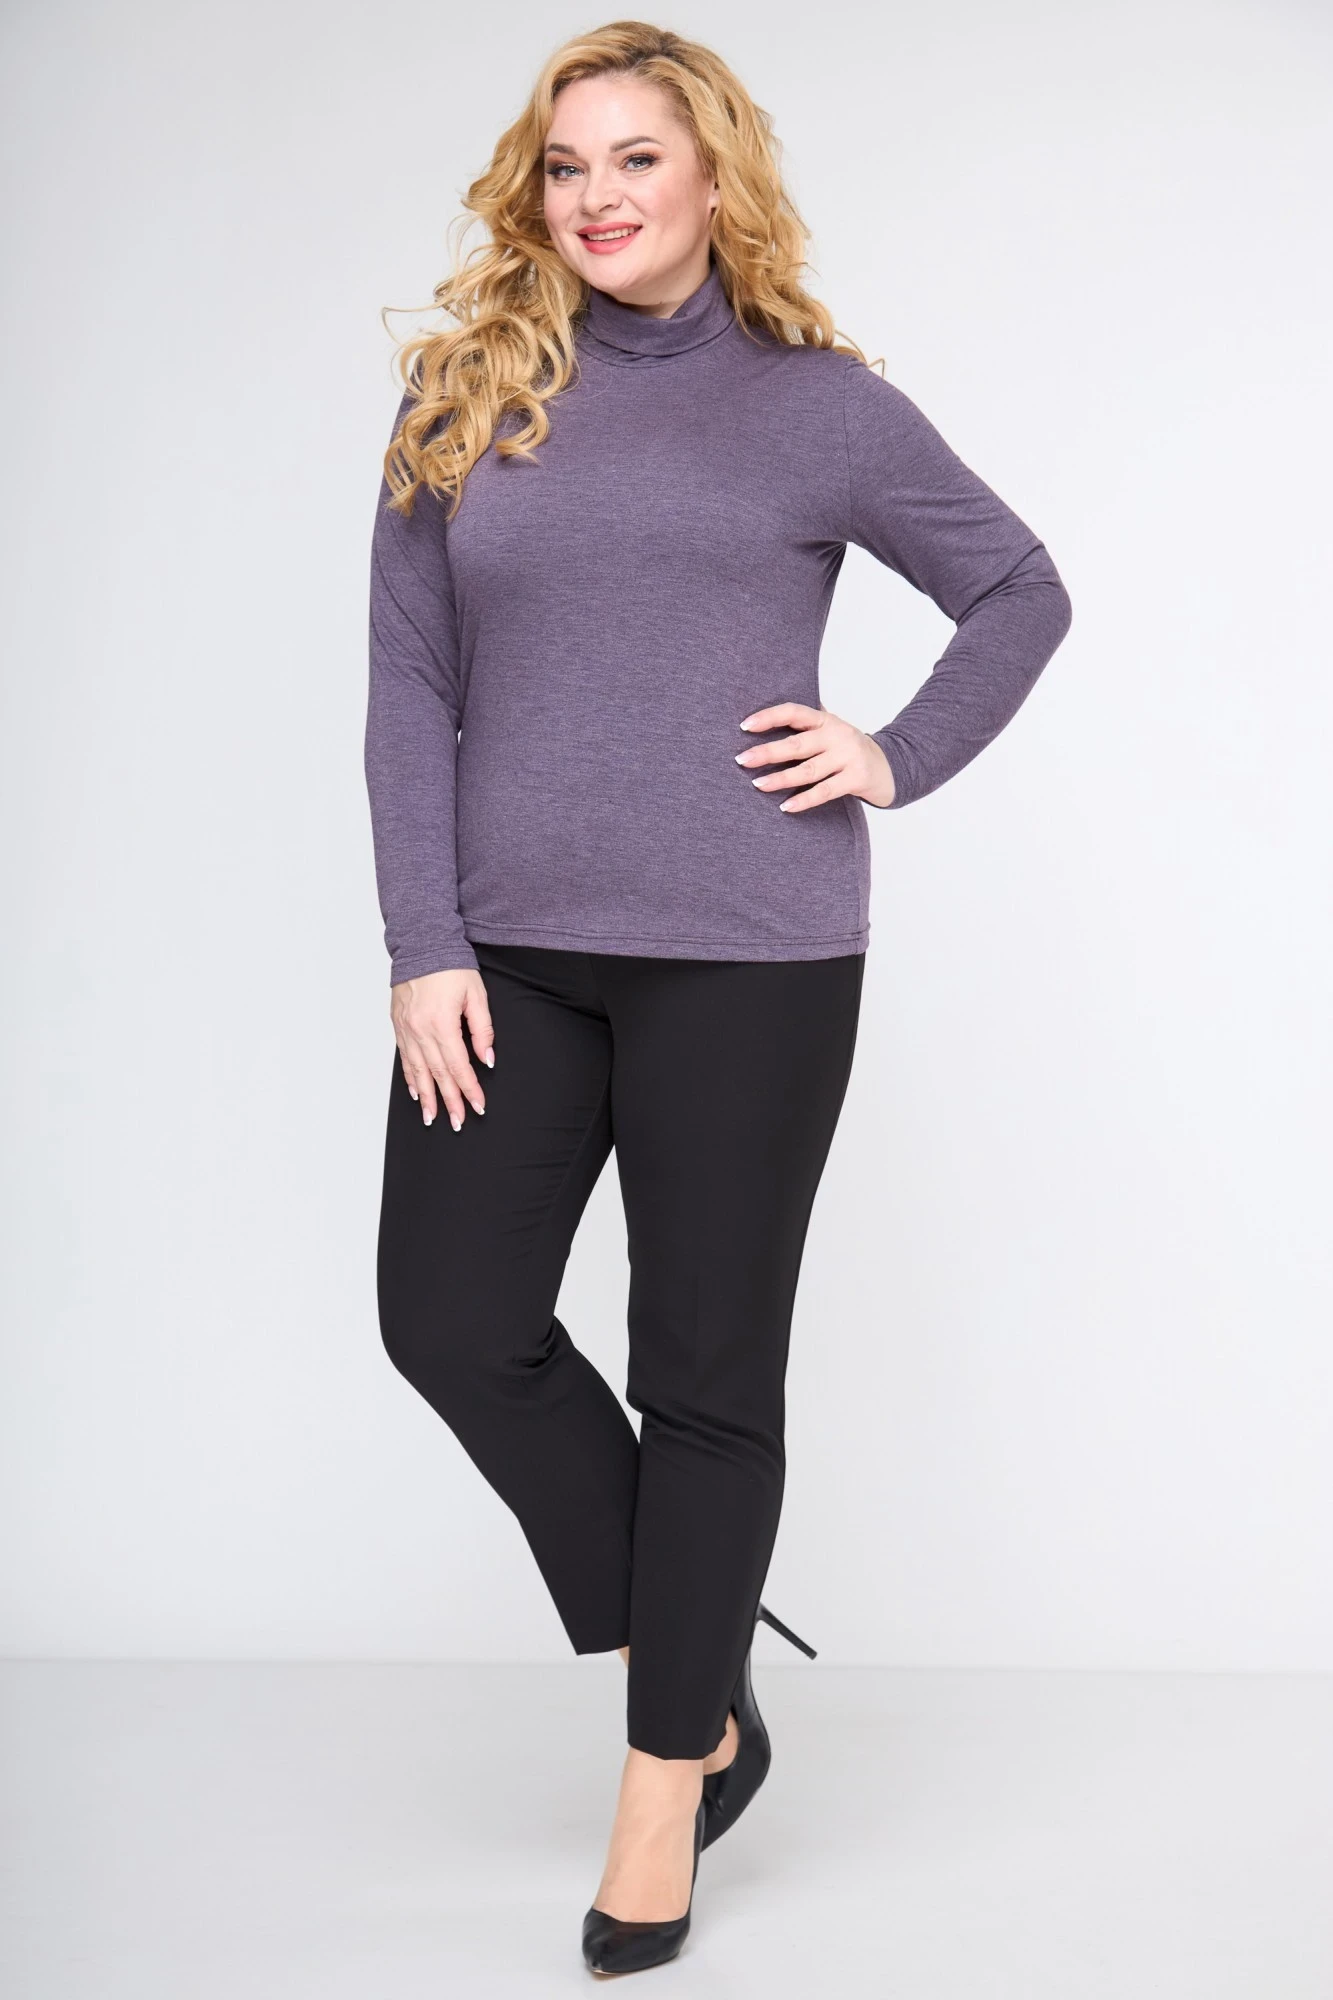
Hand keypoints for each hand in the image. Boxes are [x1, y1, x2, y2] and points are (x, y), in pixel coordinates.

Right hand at [390, 968, 493, 1129]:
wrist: (421, 945)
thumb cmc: (451, 966)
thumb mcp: (476, 995)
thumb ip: (482, 1029)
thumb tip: (487, 1058)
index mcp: (442, 1024)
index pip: (459, 1066)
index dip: (469, 1089)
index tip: (478, 1106)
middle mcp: (420, 1031)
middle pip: (438, 1074)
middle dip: (450, 1101)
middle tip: (458, 1122)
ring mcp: (406, 1029)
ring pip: (418, 1071)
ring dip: (428, 1097)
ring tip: (433, 1118)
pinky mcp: (399, 1025)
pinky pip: (405, 1058)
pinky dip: (411, 1078)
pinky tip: (417, 1093)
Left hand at [736, 703, 895, 810]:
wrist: (890, 766)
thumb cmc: (849, 749)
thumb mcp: (831, 730)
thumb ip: (806, 724)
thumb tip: (764, 718)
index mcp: (826, 720)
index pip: (794, 712)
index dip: (769, 717)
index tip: (745, 726)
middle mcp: (837, 735)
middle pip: (797, 744)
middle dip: (767, 752)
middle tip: (742, 760)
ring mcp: (848, 757)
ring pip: (808, 770)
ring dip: (781, 779)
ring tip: (758, 785)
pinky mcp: (856, 779)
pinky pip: (825, 791)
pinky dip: (804, 800)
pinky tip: (785, 806)